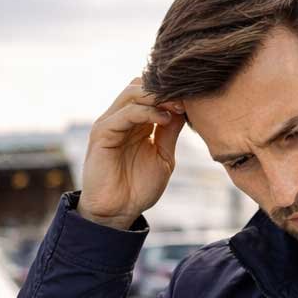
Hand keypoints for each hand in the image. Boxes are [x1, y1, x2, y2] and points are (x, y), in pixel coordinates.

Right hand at [78, 78, 186, 229]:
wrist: (117, 212)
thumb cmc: (138, 188)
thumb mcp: (163, 156)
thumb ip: (170, 131)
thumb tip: (185, 107)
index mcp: (136, 122)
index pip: (152, 92)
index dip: (173, 92)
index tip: (195, 99)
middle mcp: (121, 118)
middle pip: (141, 85)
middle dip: (166, 90)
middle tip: (187, 99)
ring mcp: (110, 123)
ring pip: (132, 92)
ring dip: (157, 96)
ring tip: (177, 107)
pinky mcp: (102, 133)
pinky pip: (125, 113)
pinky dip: (147, 111)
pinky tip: (164, 119)